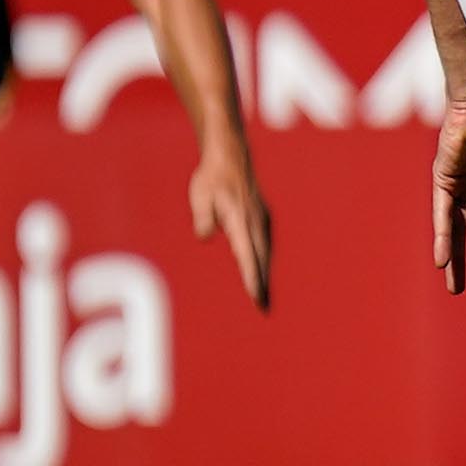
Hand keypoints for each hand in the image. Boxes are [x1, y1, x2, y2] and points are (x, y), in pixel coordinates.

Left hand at [190, 145, 273, 309]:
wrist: (231, 156)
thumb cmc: (212, 178)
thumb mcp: (199, 196)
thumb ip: (202, 219)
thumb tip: (205, 237)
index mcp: (241, 220)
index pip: (248, 255)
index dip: (252, 278)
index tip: (256, 297)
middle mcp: (256, 222)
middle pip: (261, 260)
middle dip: (262, 285)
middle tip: (264, 309)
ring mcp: (262, 220)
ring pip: (265, 253)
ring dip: (265, 274)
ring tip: (264, 297)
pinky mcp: (263, 217)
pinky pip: (265, 244)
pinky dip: (264, 260)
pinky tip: (261, 268)